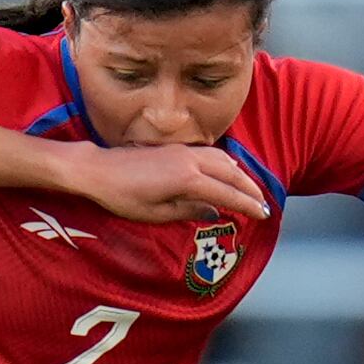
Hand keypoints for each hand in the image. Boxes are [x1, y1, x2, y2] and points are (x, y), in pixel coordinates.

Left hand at [67, 141, 274, 224]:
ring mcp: (184, 151)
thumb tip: (214, 212)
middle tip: (264, 204)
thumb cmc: (123, 196)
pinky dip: (226, 162)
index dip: (247, 205)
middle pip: (232, 173)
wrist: (99, 170)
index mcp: (188, 180)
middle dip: (251, 189)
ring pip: (224, 160)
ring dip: (241, 174)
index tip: (263, 215)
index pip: (227, 194)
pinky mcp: (176, 149)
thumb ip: (188, 211)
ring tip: (251, 189)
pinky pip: (211, 154)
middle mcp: (191, 161)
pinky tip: (229, 168)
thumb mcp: (155, 213)